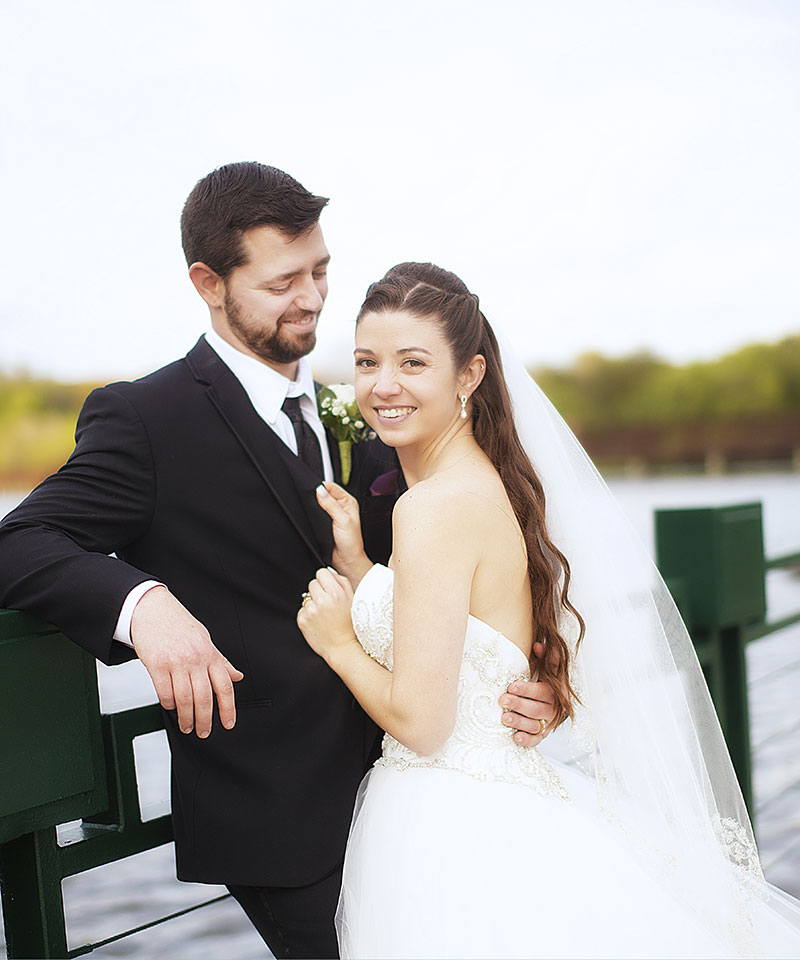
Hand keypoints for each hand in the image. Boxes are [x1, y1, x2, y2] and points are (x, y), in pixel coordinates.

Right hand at [130, 586, 243, 737]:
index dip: (228, 708)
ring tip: (186, 726)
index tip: (228, 723)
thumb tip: (237, 676)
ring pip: (184, 699)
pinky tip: (170, 708)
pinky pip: (164, 692)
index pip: (224, 686)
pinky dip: (168, 704)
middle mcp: (195, 659)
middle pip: (204, 698)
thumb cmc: (178, 624)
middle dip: (205, 720)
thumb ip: (220, 661)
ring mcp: (176, 662)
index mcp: (210, 653)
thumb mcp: (205, 639)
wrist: (151, 609)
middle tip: (203, 732)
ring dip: (186, 717)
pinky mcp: (157, 664)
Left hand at [297, 567, 357, 664]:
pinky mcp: (302, 620)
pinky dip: (308, 614)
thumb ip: (341, 581)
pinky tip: (318, 622)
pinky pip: (302, 610)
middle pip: (312, 583)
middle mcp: (321, 601)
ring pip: (306, 597)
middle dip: (319, 591)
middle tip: (327, 604)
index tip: (328, 588)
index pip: (321, 573)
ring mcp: (310, 611)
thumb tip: (328, 572)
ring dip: (313, 603)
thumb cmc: (349, 624)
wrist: (342, 648)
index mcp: (335, 593)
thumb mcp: (352, 600)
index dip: (325, 580)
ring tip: (324, 615)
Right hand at [316, 482, 371, 585]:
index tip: (312, 489)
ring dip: (312, 505)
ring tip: (309, 509)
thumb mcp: (343, 521)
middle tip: (309, 499)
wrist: (346, 560)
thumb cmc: (351, 543)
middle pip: (324, 494)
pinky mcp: (323, 523)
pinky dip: (310, 514)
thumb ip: (331, 505)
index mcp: (348, 502)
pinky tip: (309, 516)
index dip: (322, 487)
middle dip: (316, 495)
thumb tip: (320, 491)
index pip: (332, 487)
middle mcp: (340, 506)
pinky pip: (314, 514)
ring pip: (318, 503)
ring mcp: (331, 514)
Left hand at [498, 641, 555, 746]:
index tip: (511, 686)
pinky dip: (526, 740)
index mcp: (552, 692)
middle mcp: (551, 709)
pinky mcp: (542, 735)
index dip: (526, 689)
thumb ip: (543, 658)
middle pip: (535, 709)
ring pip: (534, 725)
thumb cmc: (543, 684)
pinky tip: (515, 737)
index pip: (540, 691)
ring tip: (505, 719)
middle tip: (502, 700)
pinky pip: (535, 740)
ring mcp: (547, 724)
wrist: (554, 705)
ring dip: (519, 722)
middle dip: (518, 704)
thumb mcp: (545, 670)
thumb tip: (538, 645)